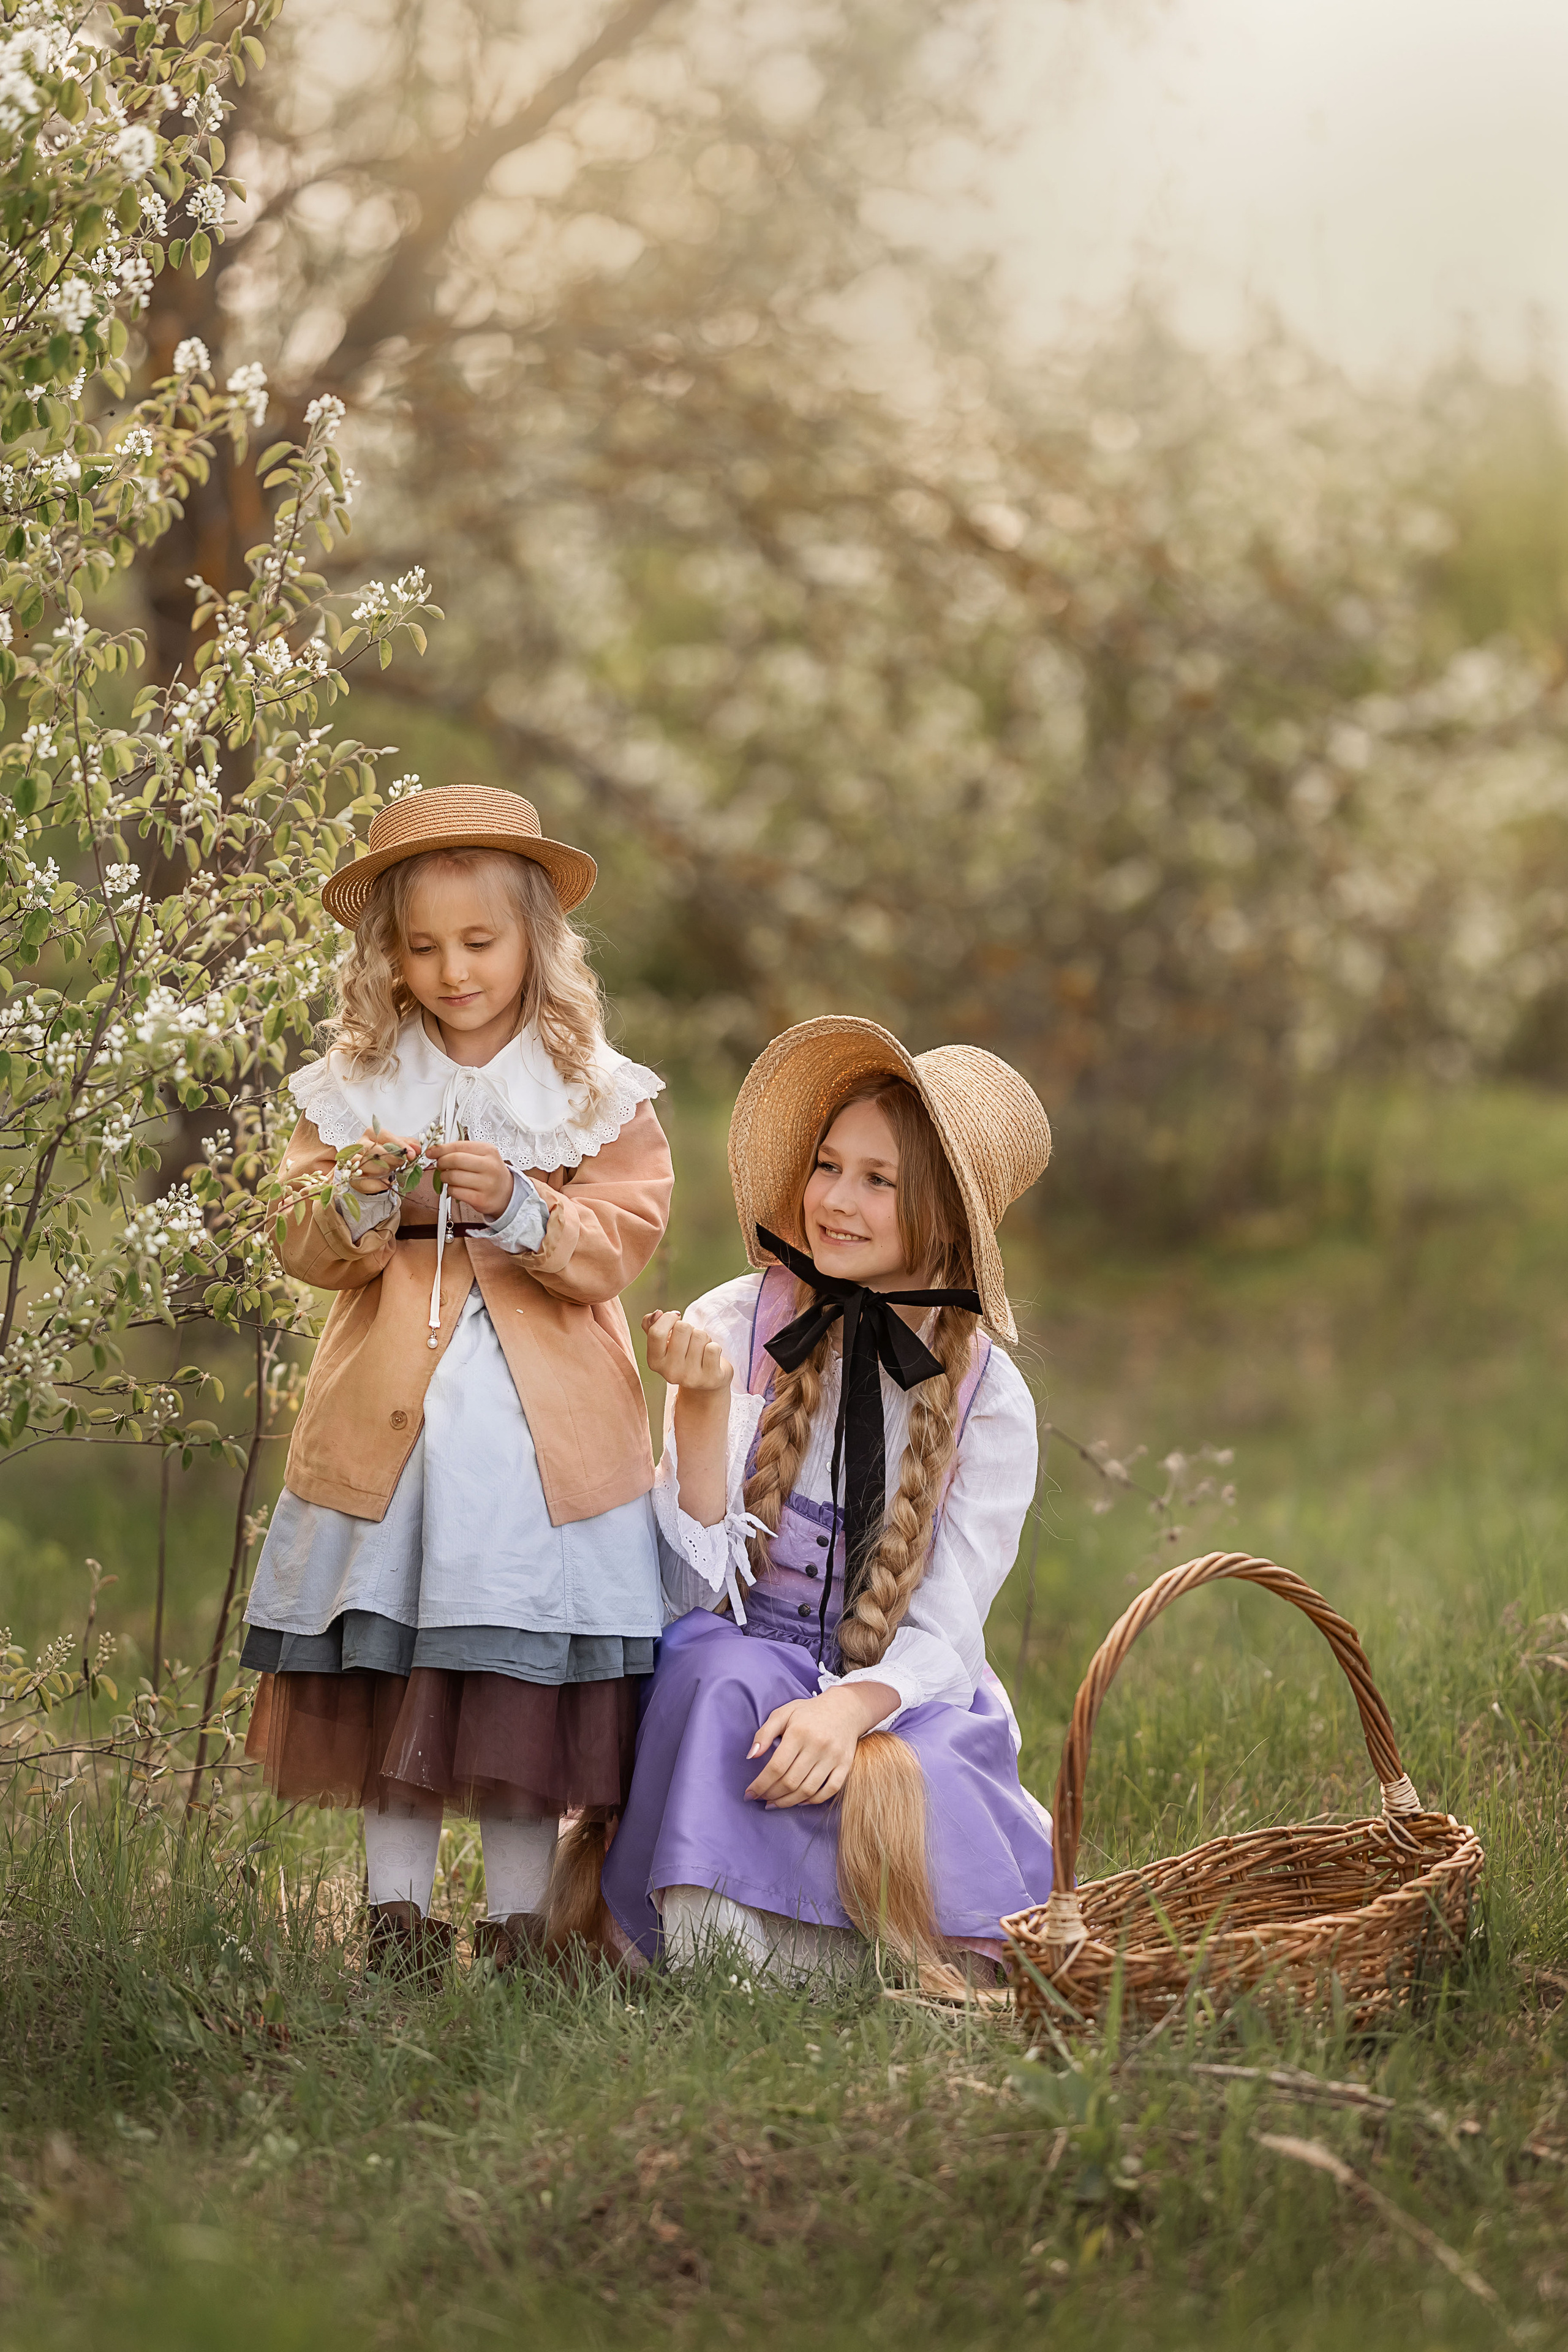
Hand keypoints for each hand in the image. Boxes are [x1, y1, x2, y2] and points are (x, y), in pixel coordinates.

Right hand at [347, 1127, 416, 1195]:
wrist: (376, 1170)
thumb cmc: (387, 1155)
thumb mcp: (399, 1147)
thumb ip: (409, 1145)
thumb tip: (416, 1149)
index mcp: (372, 1133)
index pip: (384, 1136)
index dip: (399, 1145)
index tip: (412, 1154)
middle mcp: (360, 1144)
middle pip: (374, 1150)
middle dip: (392, 1159)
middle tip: (401, 1164)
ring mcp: (354, 1160)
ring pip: (367, 1165)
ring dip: (383, 1170)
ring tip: (390, 1172)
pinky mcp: (351, 1176)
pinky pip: (362, 1181)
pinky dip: (376, 1184)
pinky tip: (384, 1184)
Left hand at [428, 1138, 512, 1220]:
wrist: (506, 1193)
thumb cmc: (490, 1172)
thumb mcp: (483, 1155)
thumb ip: (462, 1151)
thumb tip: (436, 1151)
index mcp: (489, 1151)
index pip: (459, 1146)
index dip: (441, 1149)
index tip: (431, 1152)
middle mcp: (489, 1166)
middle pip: (454, 1160)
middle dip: (441, 1163)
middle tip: (440, 1165)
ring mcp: (486, 1184)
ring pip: (452, 1177)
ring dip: (444, 1177)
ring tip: (448, 1177)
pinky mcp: (480, 1199)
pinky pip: (455, 1192)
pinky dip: (450, 1189)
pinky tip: (455, 1187)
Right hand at [642, 1309, 732, 1391]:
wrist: (705, 1381)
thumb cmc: (683, 1355)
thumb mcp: (664, 1342)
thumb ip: (652, 1325)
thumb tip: (657, 1314)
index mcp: (655, 1362)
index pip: (657, 1332)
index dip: (668, 1318)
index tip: (675, 1319)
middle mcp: (670, 1372)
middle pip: (682, 1328)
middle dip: (689, 1328)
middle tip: (690, 1340)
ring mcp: (690, 1377)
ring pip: (700, 1335)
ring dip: (703, 1337)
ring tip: (700, 1349)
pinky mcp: (710, 1379)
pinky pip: (713, 1348)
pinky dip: (714, 1347)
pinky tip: (710, 1357)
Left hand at [743, 1683, 897, 1808]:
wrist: (844, 1708)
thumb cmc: (807, 1712)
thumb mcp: (782, 1714)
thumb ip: (764, 1734)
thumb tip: (751, 1756)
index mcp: (799, 1732)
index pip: (776, 1767)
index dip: (761, 1784)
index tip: (750, 1794)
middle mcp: (818, 1745)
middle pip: (791, 1781)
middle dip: (771, 1795)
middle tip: (761, 1798)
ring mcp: (833, 1757)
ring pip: (808, 1790)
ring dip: (788, 1802)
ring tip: (775, 1803)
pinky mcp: (845, 1765)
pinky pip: (829, 1790)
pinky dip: (813, 1800)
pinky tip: (799, 1801)